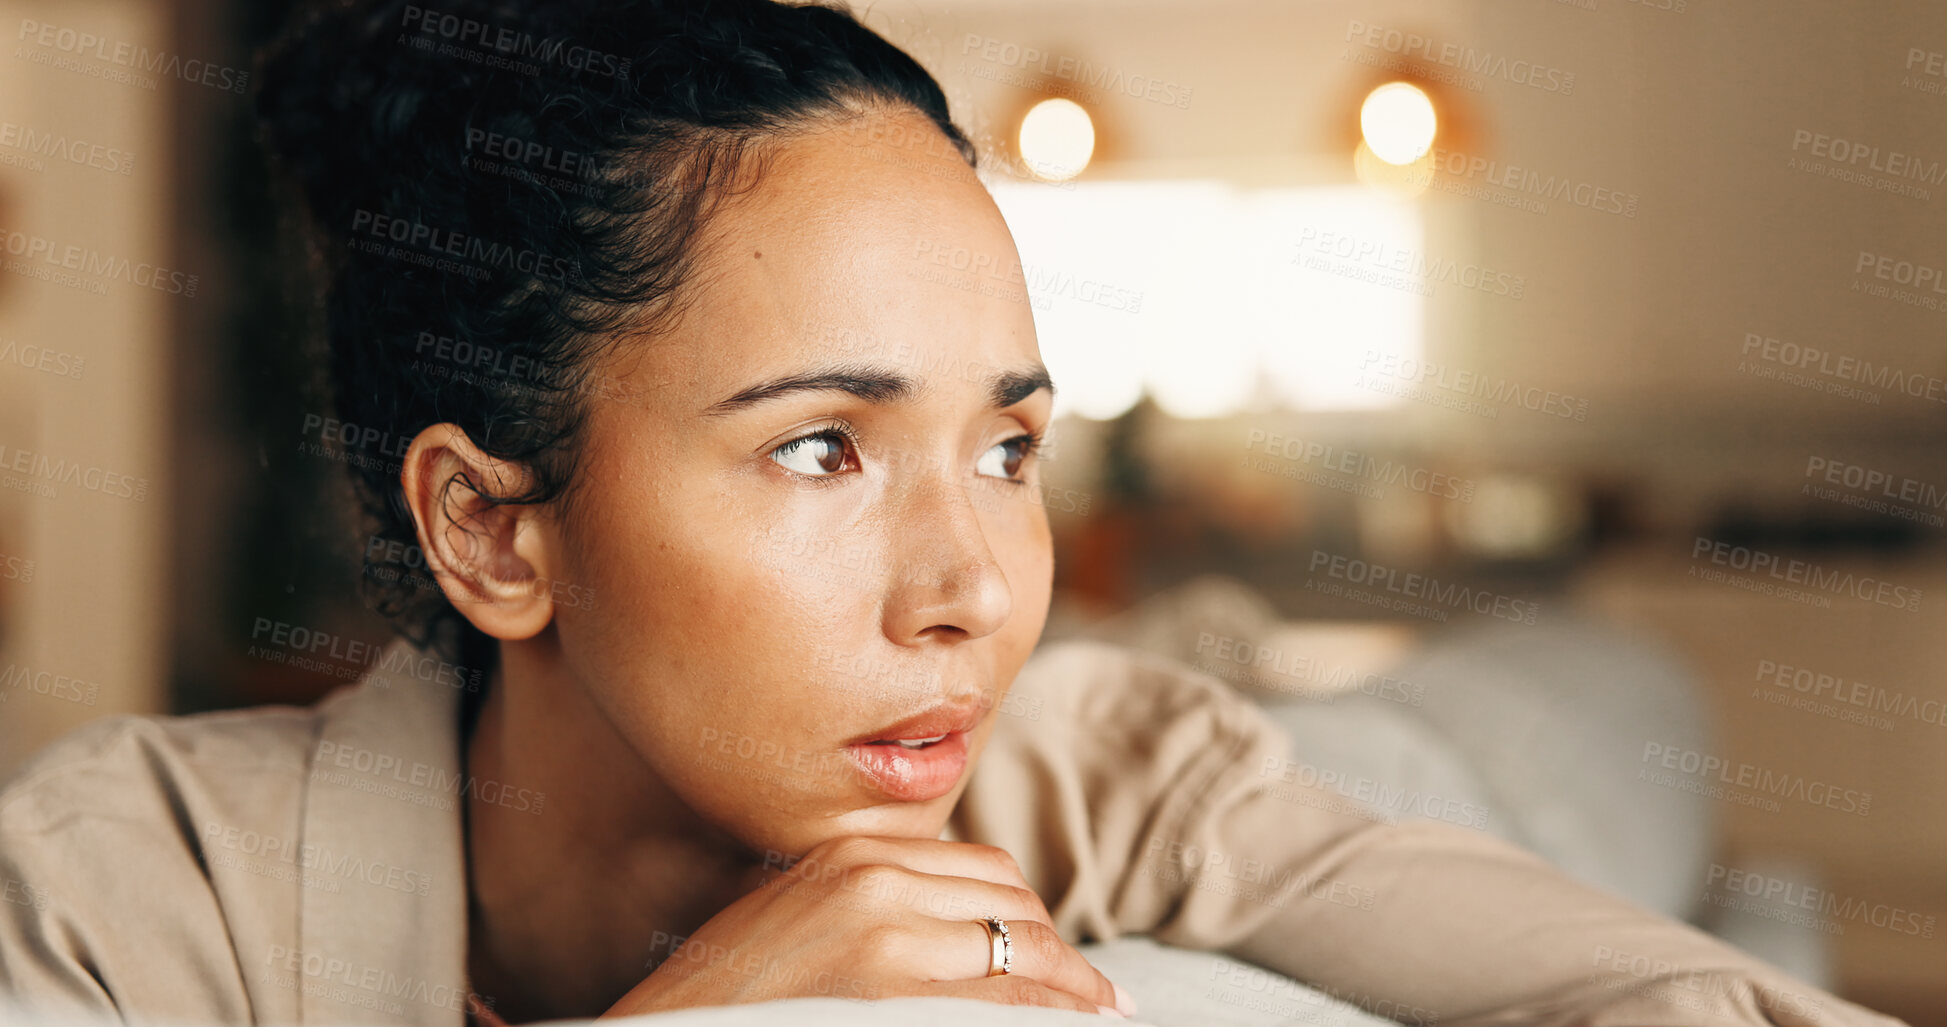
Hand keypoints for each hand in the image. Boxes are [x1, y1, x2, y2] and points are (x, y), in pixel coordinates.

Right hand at [600, 836, 1135, 1017]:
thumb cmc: (728, 991)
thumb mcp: (801, 915)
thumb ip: (872, 902)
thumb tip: (958, 928)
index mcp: (856, 850)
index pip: (984, 868)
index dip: (1032, 917)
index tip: (1061, 956)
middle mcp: (877, 876)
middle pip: (1009, 900)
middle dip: (1058, 951)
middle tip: (1093, 996)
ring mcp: (885, 934)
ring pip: (1016, 946)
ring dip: (1066, 985)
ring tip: (1096, 1013)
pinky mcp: (890, 991)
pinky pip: (998, 998)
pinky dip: (1041, 1011)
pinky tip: (1066, 1024)